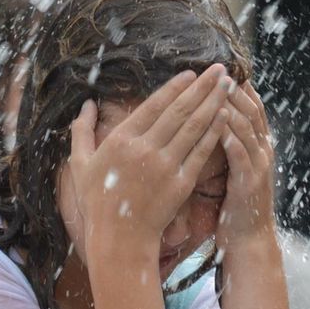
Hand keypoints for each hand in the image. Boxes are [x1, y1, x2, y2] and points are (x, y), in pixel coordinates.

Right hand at [65, 65, 231, 259]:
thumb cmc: (98, 202)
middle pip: (179, 111)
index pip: (154, 105)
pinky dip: (213, 132)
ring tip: (228, 85)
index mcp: (121, 140)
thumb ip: (82, 132)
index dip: (175, 87)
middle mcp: (145, 149)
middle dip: (202, 87)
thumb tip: (87, 104)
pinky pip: (200, 152)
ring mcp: (165, 166)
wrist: (119, 239)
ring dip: (214, 103)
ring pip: (194, 127)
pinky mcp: (181, 184)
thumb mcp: (81, 164)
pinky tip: (225, 116)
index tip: (192, 73)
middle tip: (220, 69)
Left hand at [217, 82, 276, 249]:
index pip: (252, 110)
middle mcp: (263, 153)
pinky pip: (240, 153)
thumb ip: (231, 148)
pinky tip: (219, 120)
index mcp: (259, 149)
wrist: (249, 241)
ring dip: (233, 105)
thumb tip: (215, 125)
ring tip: (218, 86)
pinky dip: (230, 135)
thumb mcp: (235, 172)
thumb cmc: (236, 207)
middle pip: (252, 112)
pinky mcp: (249, 182)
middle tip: (219, 70)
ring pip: (248, 127)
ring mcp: (259, 167)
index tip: (222, 69)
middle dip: (236, 90)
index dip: (241, 88)